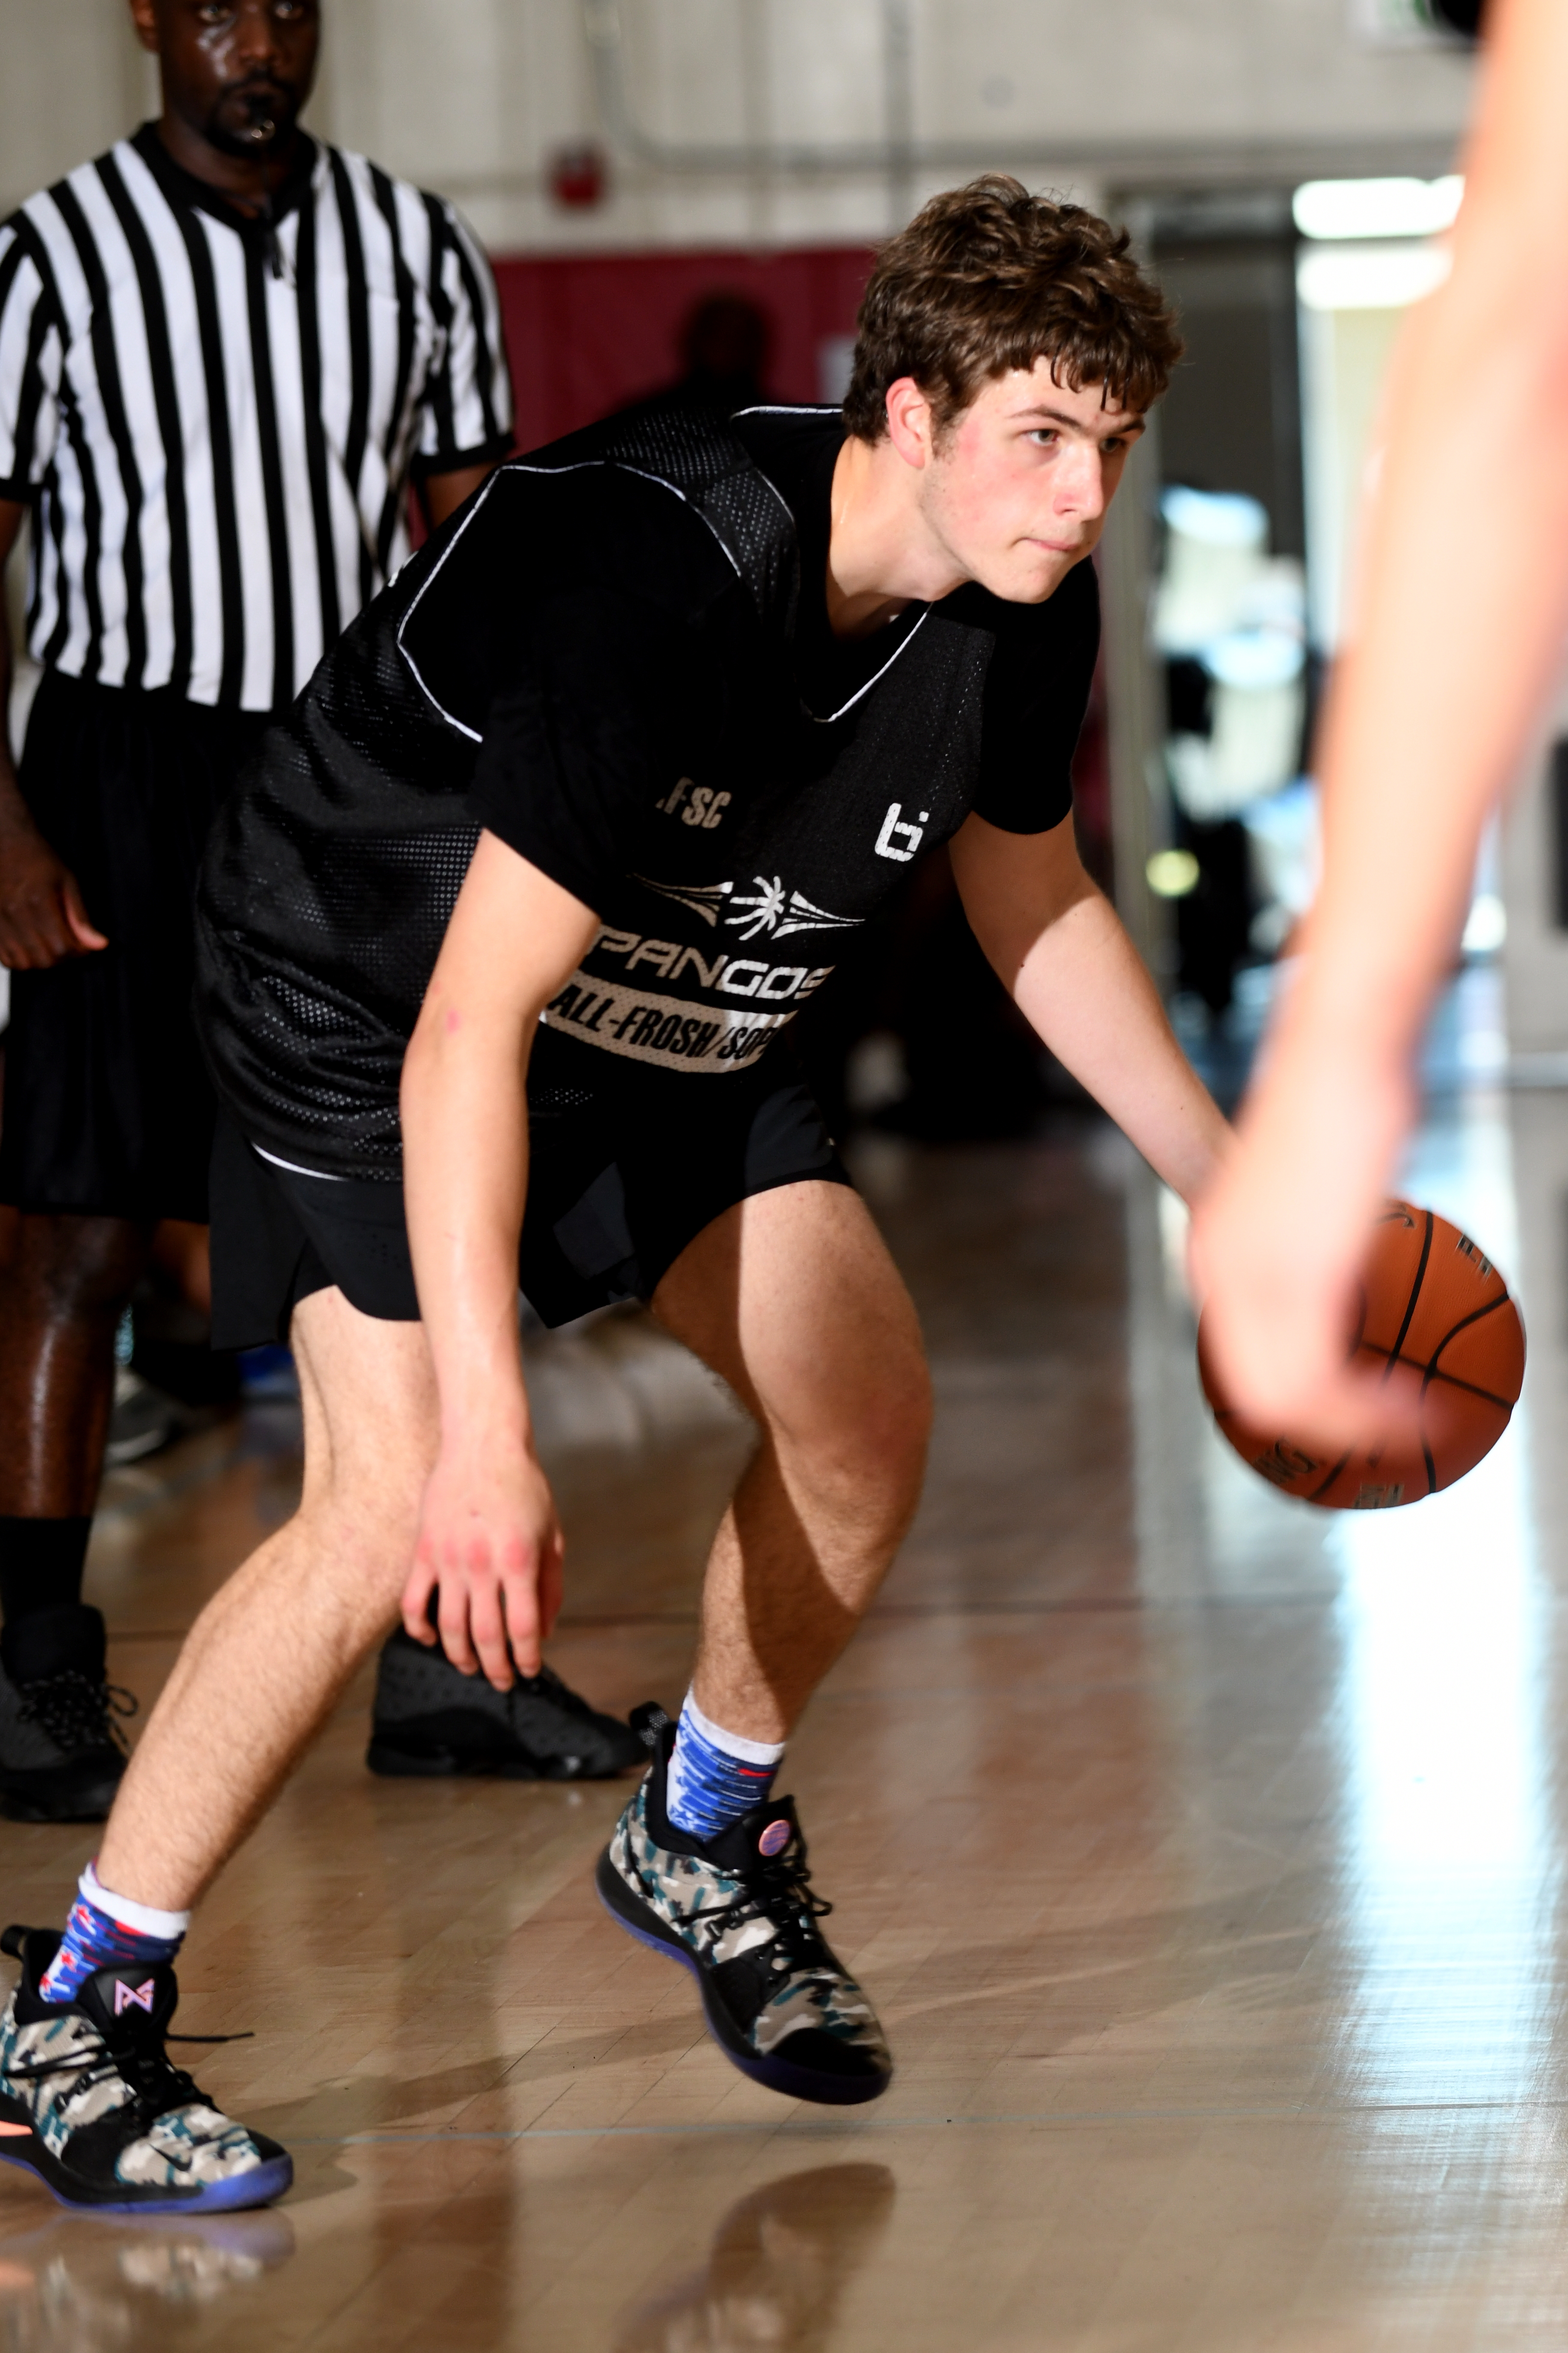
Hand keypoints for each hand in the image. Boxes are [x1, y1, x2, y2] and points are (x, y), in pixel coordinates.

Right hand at [0, 812, 107, 967]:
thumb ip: (81, 916)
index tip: (85, 945)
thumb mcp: (68, 881)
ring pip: (23, 962)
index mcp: (39, 903)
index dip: (78, 952)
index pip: (62, 947)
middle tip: (71, 946)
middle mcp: (16, 914)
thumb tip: (99, 944)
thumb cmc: (38, 859)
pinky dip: (21, 960)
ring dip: (42, 962)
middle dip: (63, 959)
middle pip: (44, 959)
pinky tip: (33, 947)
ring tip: (52, 947)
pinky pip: (6, 958)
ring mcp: (1, 921)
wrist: (6, 844)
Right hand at [402, 1441, 564, 1688]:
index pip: (522, 1627)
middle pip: (485, 1635)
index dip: (526, 1657)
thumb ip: (550, 1584)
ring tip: (469, 1667)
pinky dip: (418, 1627)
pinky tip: (430, 1639)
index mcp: (518, 1560)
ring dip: (459, 1655)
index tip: (530, 1670)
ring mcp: (447, 1559)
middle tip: (501, 1682)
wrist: (484, 1443)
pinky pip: (412, 1601)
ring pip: (448, 1625)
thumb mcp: (552, 1534)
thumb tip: (545, 1630)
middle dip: (495, 1667)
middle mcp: (482, 1564)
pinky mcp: (423, 1551)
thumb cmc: (524, 1487)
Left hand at [1188, 1032, 1418, 1450]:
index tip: (1350, 1410)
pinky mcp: (1297, 1275)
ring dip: (1355, 1429)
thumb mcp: (1320, 1180)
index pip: (1238, 1353)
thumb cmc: (1344, 1092)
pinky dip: (1370, 1409)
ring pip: (1286, 1399)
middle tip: (1390, 1436)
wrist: (1340, 1046)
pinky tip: (1418, 1407)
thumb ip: (1319, 1231)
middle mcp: (1217, 1268)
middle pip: (1255, 1391)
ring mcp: (1251, 1274)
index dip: (1292, 1396)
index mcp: (1217, 1250)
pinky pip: (1322, 1380)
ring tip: (1417, 1426)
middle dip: (1324, 1430)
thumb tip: (1351, 1264)